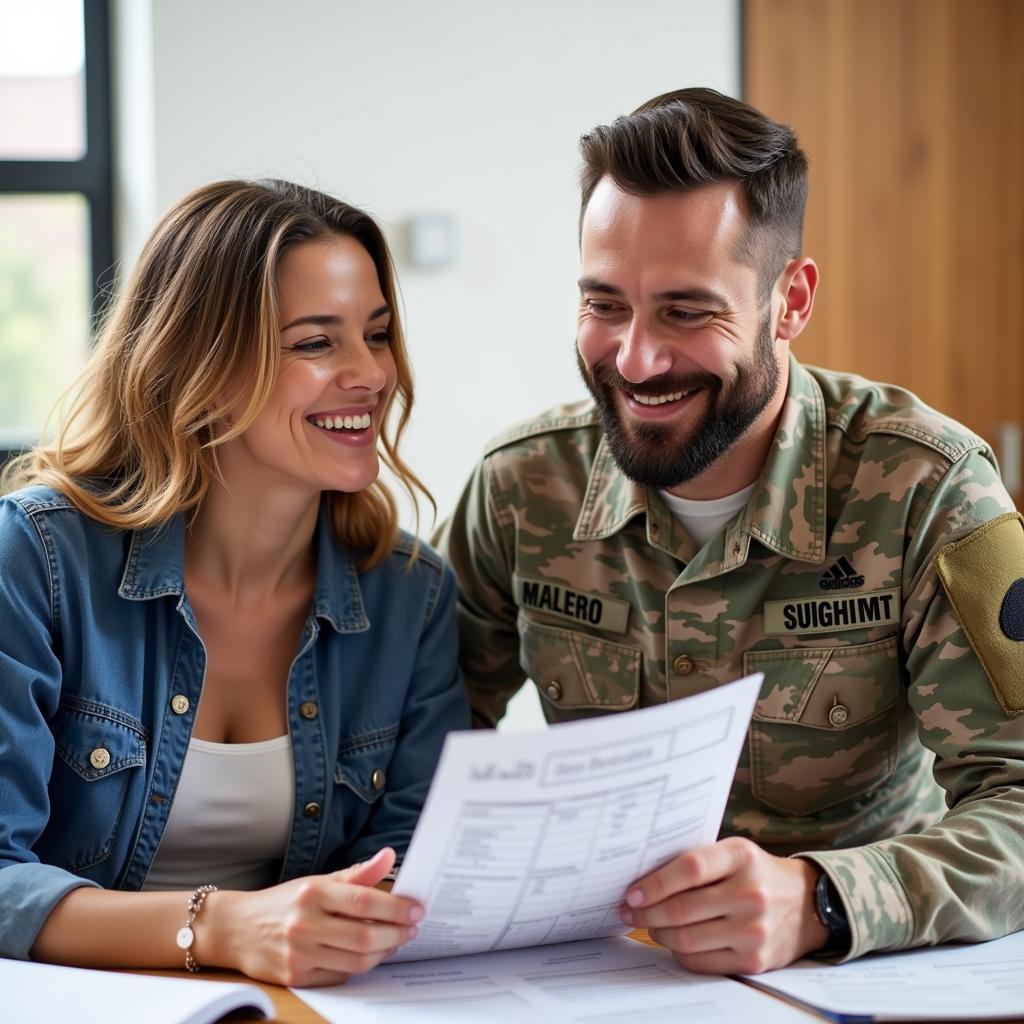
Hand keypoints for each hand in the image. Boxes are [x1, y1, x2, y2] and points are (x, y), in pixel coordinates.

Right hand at [205, 847, 422, 986]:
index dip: (396, 908)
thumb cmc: (285, 902)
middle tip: (413, 928)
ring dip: (384, 952)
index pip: (364, 902)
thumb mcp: (318, 881)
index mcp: (313, 893)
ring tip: (396, 940)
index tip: (417, 910)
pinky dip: (361, 966)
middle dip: (397, 934)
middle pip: (365, 936)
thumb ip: (357, 873)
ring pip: (356, 961)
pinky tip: (371, 955)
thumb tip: (389, 855)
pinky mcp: (296, 978)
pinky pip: (341, 976)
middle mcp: (304, 924)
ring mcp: (299, 954)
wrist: (237, 929)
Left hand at [620, 837, 828, 973]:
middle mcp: (750, 893)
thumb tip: (643, 877)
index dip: (655, 882)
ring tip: (649, 924)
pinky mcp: (754, 960)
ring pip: (687, 939)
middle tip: (629, 910)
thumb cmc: (756, 873)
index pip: (690, 868)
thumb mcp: (734, 853)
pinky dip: (678, 952)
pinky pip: (701, 962)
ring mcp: (754, 930)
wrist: (807, 904)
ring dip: (658, 933)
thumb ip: (697, 861)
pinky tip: (672, 941)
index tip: (632, 891)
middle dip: (646, 912)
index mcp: (741, 856)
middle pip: (682, 909)